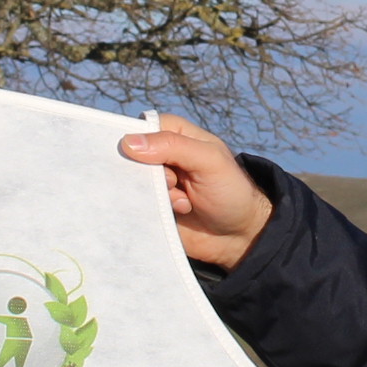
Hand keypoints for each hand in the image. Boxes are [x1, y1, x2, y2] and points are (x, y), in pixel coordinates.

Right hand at [118, 114, 275, 268]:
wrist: (238, 237)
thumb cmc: (230, 191)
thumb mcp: (209, 161)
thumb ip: (173, 146)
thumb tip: (128, 142)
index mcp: (174, 135)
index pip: (142, 128)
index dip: (141, 144)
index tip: (155, 162)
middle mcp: (160, 157)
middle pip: (131, 158)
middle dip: (151, 175)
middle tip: (175, 184)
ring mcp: (154, 184)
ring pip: (131, 183)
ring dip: (156, 196)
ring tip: (184, 203)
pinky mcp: (150, 207)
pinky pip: (132, 206)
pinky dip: (149, 211)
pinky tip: (176, 215)